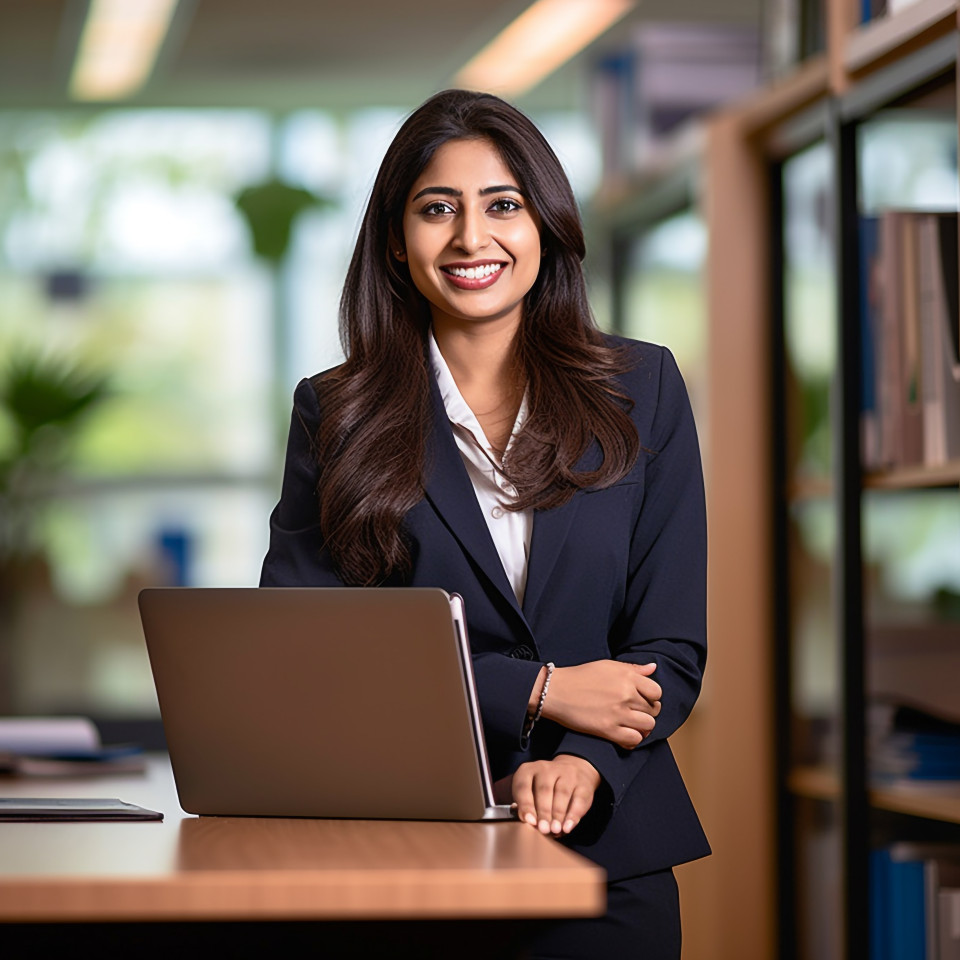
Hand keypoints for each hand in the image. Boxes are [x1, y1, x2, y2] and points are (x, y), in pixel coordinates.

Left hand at [512, 755, 600, 835]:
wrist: (572, 770)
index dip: (526, 804)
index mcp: (528, 770)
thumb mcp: (530, 792)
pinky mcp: (583, 783)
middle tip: (543, 829)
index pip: (523, 786)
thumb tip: (528, 823)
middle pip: (544, 789)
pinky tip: (567, 827)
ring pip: (562, 792)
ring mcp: (566, 773)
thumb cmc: (543, 790)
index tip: (529, 821)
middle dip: (543, 811)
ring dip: (558, 813)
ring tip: (555, 830)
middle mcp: (546, 768)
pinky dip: (573, 815)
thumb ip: (526, 807)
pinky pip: (578, 799)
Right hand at [541, 660, 660, 749]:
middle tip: (636, 712)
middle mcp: (626, 694)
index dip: (652, 697)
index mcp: (627, 676)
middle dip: (648, 712)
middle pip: (653, 710)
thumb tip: (652, 668)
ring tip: (632, 724)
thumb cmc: (580, 676)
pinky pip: (634, 739)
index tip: (643, 699)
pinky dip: (633, 739)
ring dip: (642, 727)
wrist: (557, 691)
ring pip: (648, 726)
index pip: (657, 692)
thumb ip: (632, 668)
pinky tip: (625, 734)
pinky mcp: (608, 729)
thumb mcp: (607, 666)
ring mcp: (618, 713)